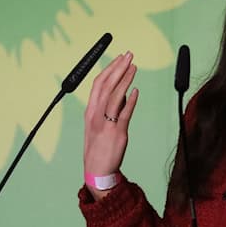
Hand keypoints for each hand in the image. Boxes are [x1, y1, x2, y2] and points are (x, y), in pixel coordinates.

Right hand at [83, 52, 139, 199]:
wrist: (97, 171)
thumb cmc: (98, 147)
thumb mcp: (97, 125)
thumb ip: (107, 108)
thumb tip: (122, 92)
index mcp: (90, 111)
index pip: (98, 84)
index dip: (109, 69)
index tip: (119, 58)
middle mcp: (96, 115)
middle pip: (106, 86)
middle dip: (118, 68)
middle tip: (129, 55)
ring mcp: (106, 124)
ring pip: (115, 96)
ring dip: (125, 79)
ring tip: (134, 67)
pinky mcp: (117, 133)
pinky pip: (124, 114)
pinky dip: (129, 101)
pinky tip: (136, 91)